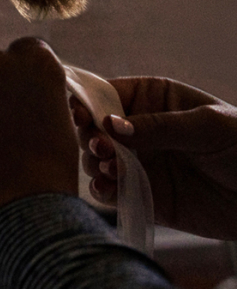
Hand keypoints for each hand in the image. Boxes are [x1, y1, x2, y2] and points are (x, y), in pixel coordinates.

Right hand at [77, 76, 236, 240]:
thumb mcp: (208, 126)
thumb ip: (159, 126)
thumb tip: (111, 126)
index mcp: (152, 99)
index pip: (106, 93)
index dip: (87, 102)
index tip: (81, 116)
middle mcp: (138, 129)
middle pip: (92, 127)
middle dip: (89, 136)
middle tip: (101, 148)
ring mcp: (138, 163)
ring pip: (96, 159)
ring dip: (94, 163)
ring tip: (109, 168)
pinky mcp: (142, 195)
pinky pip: (111, 191)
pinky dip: (103, 190)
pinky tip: (109, 188)